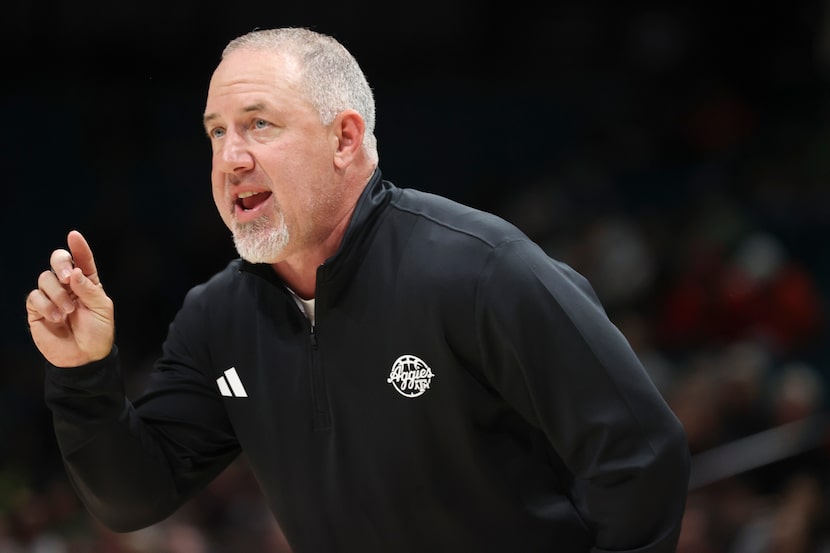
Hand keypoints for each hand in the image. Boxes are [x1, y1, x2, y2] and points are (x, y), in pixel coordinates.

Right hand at [26, 230, 114, 366]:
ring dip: (56, 294)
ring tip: (67, 312)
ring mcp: (52, 296)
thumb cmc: (98, 334)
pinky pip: (34, 296)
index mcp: (87, 283)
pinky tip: (56, 318)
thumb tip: (73, 272)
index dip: (79, 247)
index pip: (82, 260)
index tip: (74, 235)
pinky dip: (45, 305)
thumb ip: (89, 290)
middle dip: (60, 263)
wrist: (84, 358)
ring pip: (45, 278)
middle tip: (67, 277)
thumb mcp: (102, 310)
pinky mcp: (37, 310)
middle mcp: (68, 286)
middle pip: (57, 261)